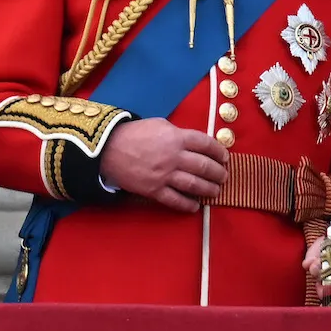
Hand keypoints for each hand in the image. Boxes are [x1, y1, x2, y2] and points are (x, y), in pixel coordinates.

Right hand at [97, 118, 227, 212]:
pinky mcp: (153, 190)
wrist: (105, 149)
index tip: (224, 157)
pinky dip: (188, 205)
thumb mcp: (158, 124)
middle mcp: (174, 157)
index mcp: (176, 138)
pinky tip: (195, 206)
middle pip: (205, 166)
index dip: (219, 151)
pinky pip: (175, 200)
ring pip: (195, 185)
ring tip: (215, 191)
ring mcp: (164, 175)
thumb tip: (193, 143)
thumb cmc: (131, 133)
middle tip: (223, 177)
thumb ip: (177, 133)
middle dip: (219, 173)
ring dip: (209, 190)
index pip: (206, 144)